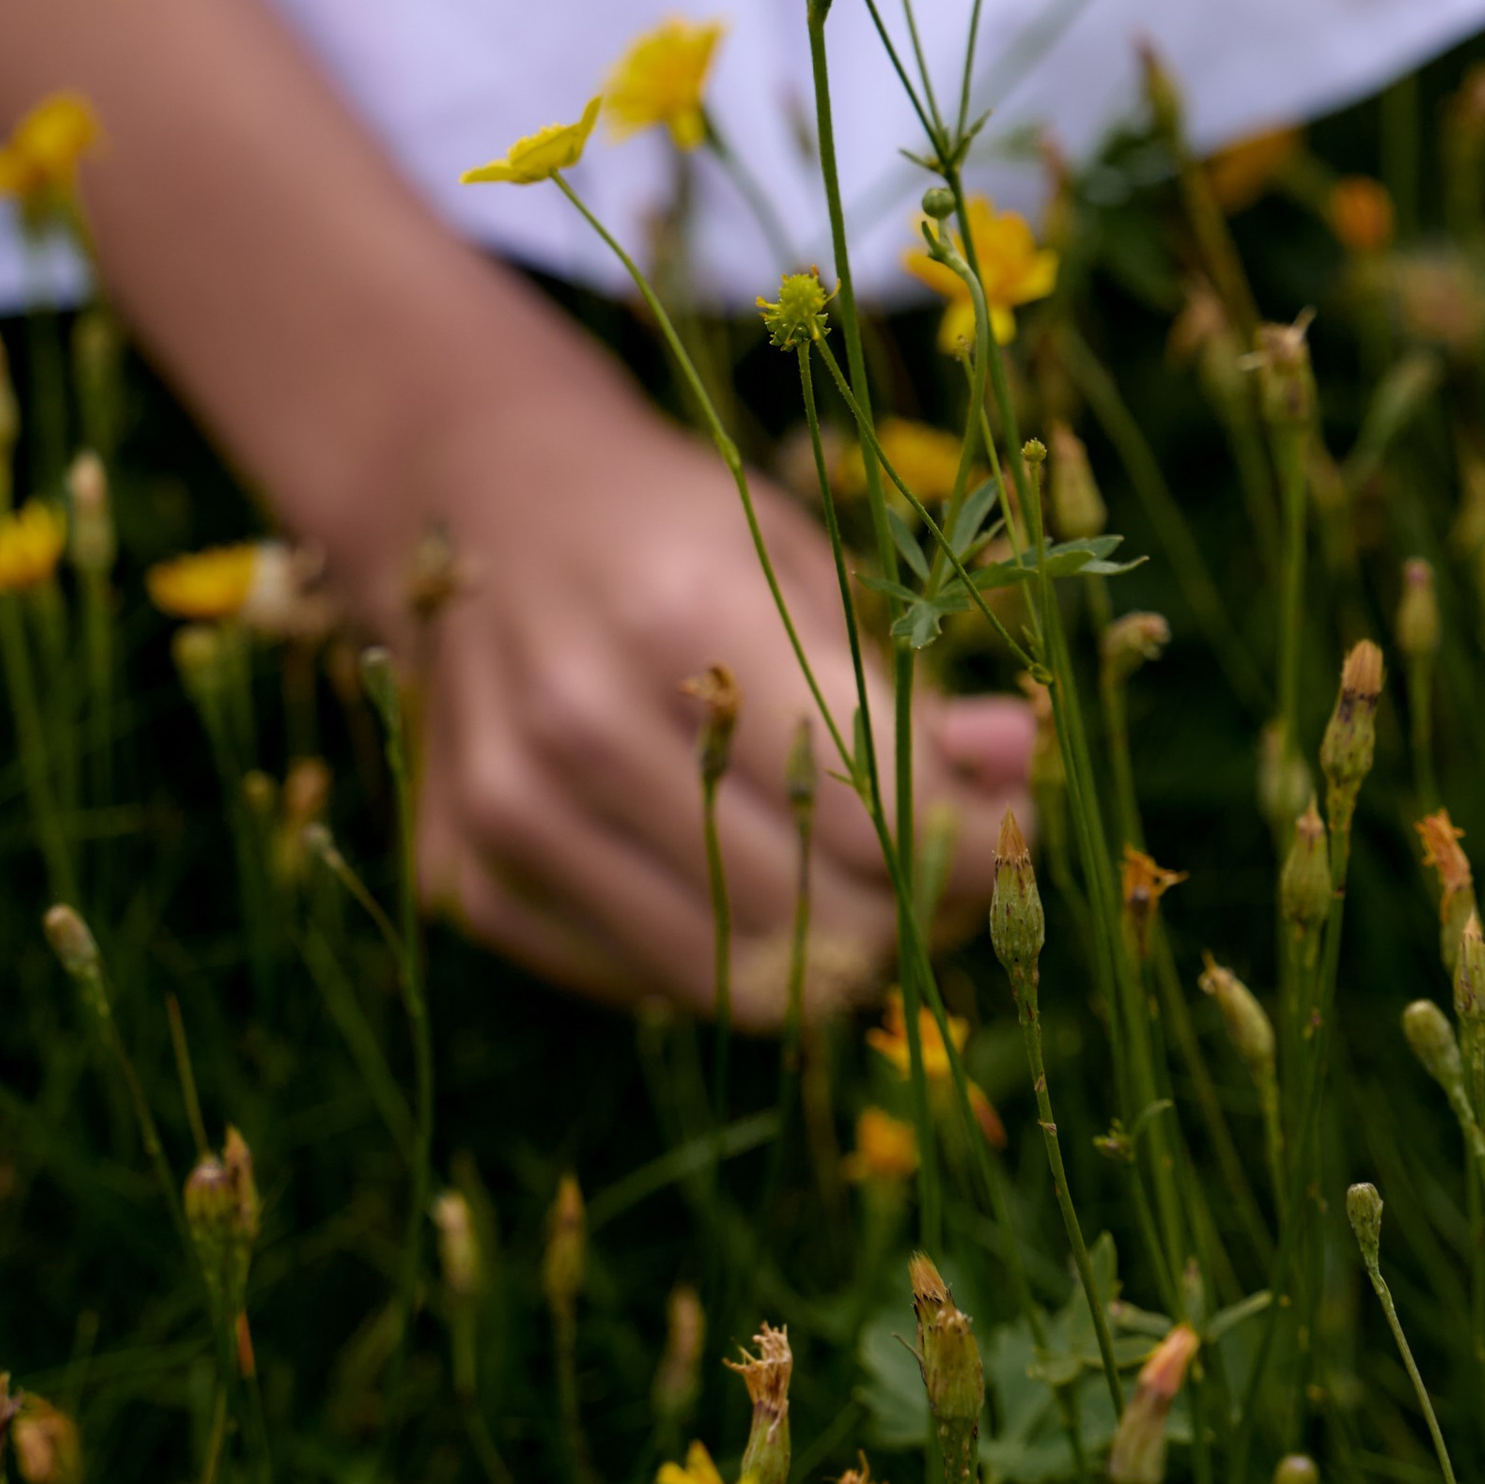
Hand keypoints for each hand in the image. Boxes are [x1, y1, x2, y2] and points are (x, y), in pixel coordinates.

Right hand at [389, 329, 1031, 1016]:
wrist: (467, 501)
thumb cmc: (665, 527)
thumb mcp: (797, 557)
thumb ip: (906, 683)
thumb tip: (1020, 769)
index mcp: (682, 612)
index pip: (878, 811)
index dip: (971, 847)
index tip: (1001, 833)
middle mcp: (577, 719)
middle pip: (816, 915)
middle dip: (904, 912)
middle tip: (926, 869)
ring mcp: (508, 809)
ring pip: (731, 977)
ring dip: (815, 955)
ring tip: (840, 884)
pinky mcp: (464, 876)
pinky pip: (641, 982)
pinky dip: (709, 952)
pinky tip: (717, 872)